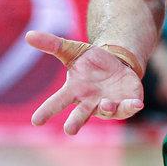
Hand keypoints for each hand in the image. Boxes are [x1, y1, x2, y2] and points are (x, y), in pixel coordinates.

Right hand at [27, 31, 144, 134]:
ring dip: (106, 108)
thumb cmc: (90, 62)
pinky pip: (128, 108)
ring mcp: (108, 104)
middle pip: (80, 115)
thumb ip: (52, 45)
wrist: (116, 65)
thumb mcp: (72, 50)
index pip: (57, 102)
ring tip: (105, 104)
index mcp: (74, 91)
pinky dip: (131, 107)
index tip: (36, 121)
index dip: (46, 111)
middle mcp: (89, 102)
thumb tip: (28, 35)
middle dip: (75, 123)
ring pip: (106, 111)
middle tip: (70, 130)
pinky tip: (137, 104)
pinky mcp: (126, 102)